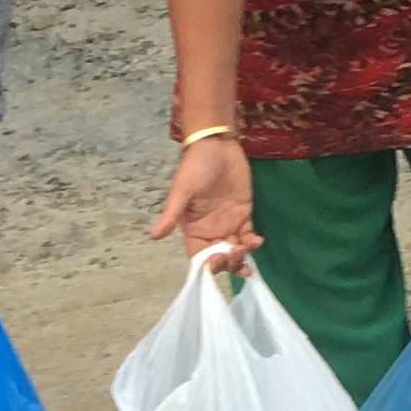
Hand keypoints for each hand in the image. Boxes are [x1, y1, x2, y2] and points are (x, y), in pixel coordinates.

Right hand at [150, 135, 259, 264]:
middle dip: (228, 263)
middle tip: (236, 254)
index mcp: (193, 228)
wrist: (217, 145)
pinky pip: (248, 236)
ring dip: (242, 257)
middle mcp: (210, 230)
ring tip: (249, 247)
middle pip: (220, 257)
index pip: (199, 255)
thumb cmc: (195, 166)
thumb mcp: (181, 190)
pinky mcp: (244, 215)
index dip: (207, 265)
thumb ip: (171, 214)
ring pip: (236, 250)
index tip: (216, 262)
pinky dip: (253, 243)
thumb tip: (154, 236)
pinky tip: (256, 240)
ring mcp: (228, 224)